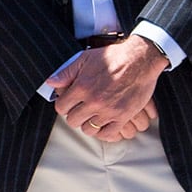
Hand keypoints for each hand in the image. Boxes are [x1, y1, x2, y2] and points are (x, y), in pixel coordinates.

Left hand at [54, 37, 168, 140]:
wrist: (140, 59)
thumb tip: (50, 82)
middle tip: (81, 110)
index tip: (69, 104)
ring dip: (89, 124)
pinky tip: (104, 124)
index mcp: (82, 86)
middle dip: (75, 115)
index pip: (61, 107)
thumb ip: (66, 72)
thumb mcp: (86, 58)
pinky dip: (104, 132)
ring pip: (89, 130)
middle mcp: (93, 101)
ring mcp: (108, 110)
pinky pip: (108, 134)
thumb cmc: (113, 57)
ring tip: (93, 116)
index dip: (64, 106)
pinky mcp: (122, 116)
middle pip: (73, 121)